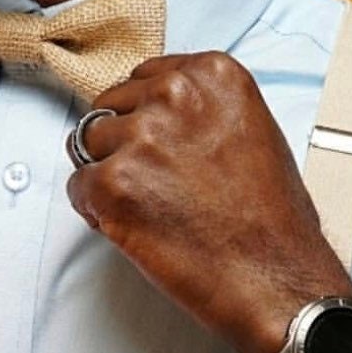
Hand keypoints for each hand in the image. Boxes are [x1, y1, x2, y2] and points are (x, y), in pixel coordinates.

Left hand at [65, 52, 351, 352]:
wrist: (274, 277)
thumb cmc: (271, 218)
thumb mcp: (252, 130)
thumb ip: (203, 109)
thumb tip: (161, 113)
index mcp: (211, 75)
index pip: (143, 77)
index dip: (144, 117)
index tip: (156, 143)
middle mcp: (174, 95)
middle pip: (111, 107)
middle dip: (122, 143)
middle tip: (154, 183)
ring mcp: (141, 138)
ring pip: (87, 145)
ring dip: (107, 176)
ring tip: (150, 206)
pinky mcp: (113, 183)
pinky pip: (77, 187)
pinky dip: (95, 211)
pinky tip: (136, 227)